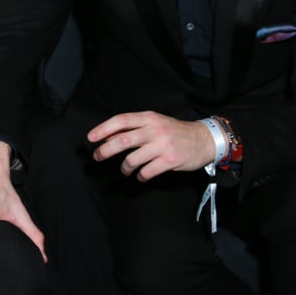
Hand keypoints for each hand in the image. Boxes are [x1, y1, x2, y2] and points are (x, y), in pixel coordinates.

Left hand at [88, 111, 217, 181]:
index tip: (91, 138)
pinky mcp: (170, 161)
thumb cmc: (175, 131)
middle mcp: (154, 130)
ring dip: (124, 168)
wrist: (204, 139)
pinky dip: (140, 176)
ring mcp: (162, 146)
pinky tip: (140, 176)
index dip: (103, 129)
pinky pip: (146, 172)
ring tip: (125, 170)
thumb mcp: (155, 122)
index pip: (121, 121)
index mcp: (148, 118)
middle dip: (105, 150)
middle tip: (97, 157)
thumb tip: (109, 135)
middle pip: (122, 140)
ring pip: (132, 159)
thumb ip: (134, 127)